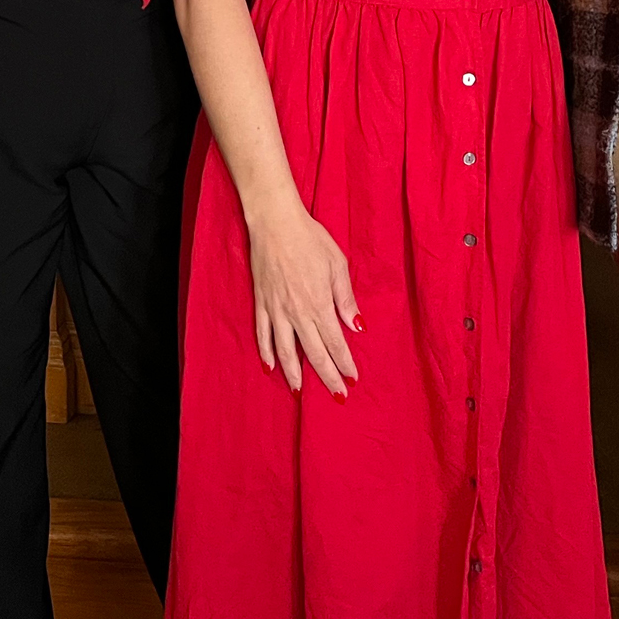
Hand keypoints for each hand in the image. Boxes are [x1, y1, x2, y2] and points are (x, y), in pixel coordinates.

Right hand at [244, 192, 361, 398]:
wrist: (275, 223)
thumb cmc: (311, 239)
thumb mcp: (337, 264)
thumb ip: (345, 298)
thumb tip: (356, 326)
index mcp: (320, 304)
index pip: (335, 343)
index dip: (344, 364)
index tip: (352, 380)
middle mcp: (298, 313)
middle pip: (314, 353)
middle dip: (326, 377)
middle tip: (336, 396)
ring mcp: (277, 310)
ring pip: (285, 351)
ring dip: (294, 374)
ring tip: (300, 391)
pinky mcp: (261, 303)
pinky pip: (263, 334)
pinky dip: (266, 353)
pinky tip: (270, 367)